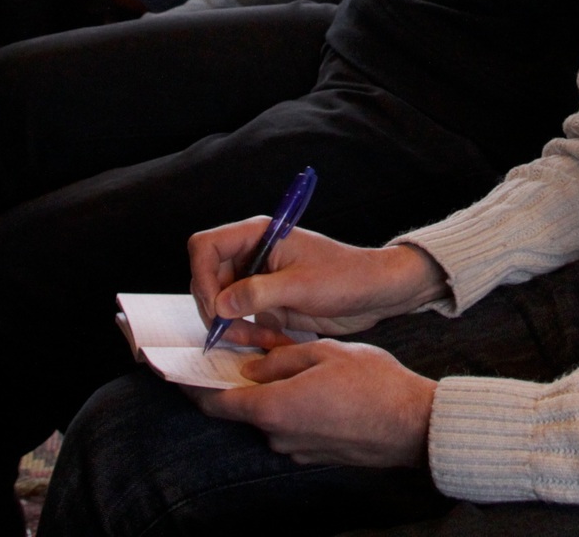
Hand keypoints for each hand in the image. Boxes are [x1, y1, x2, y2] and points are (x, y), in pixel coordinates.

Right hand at [189, 220, 448, 341]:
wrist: (376, 293)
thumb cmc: (346, 277)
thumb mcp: (302, 286)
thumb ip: (258, 293)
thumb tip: (220, 305)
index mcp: (258, 235)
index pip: (205, 247)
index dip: (202, 277)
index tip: (217, 308)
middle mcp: (253, 255)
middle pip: (208, 280)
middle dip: (218, 311)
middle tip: (235, 334)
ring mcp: (258, 279)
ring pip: (222, 305)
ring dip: (235, 327)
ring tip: (263, 340)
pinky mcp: (267, 302)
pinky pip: (242, 320)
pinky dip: (250, 335)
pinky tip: (274, 342)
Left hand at [190, 339, 436, 466]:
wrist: (413, 425)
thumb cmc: (373, 384)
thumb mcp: (322, 352)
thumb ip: (279, 359)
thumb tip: (251, 366)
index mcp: (273, 407)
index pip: (215, 402)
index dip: (192, 386)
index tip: (175, 371)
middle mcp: (278, 435)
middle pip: (246, 405)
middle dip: (248, 379)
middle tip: (259, 350)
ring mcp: (297, 449)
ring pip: (272, 414)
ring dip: (277, 392)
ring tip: (305, 365)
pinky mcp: (315, 454)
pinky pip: (294, 426)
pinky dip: (296, 407)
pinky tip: (322, 387)